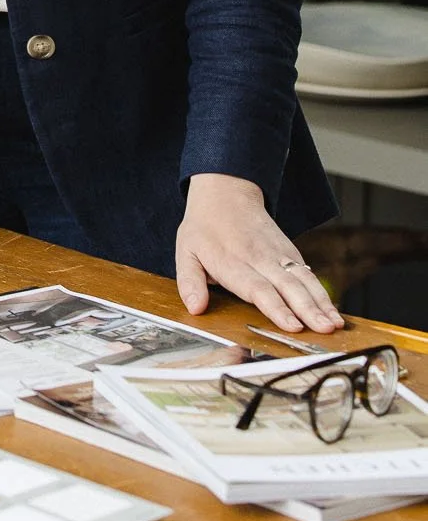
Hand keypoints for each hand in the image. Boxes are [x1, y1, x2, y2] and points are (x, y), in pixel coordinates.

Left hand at [175, 173, 343, 334]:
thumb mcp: (186, 251)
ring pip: (304, 280)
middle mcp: (260, 258)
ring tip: (335, 325)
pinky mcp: (289, 252)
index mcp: (233, 261)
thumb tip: (195, 308)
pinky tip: (333, 311)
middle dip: (308, 309)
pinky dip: (322, 293)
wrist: (226, 191)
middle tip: (325, 329)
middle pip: (288, 286)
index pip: (258, 288)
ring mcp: (278, 254)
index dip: (276, 308)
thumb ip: (189, 282)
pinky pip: (308, 274)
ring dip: (321, 303)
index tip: (292, 326)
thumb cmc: (204, 226)